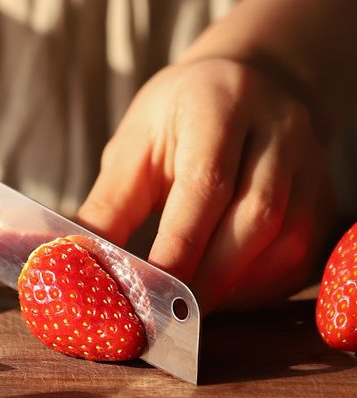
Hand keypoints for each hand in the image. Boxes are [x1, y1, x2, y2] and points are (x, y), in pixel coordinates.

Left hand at [77, 57, 334, 312]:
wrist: (245, 88)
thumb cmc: (177, 120)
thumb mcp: (135, 146)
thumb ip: (109, 203)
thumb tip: (74, 260)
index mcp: (219, 104)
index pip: (207, 181)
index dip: (180, 240)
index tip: (148, 283)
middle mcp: (279, 129)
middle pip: (257, 214)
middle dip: (210, 273)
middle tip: (168, 309)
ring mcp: (311, 165)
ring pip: (287, 239)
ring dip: (236, 286)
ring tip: (190, 308)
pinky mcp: (324, 199)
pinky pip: (302, 257)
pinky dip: (260, 288)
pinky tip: (224, 297)